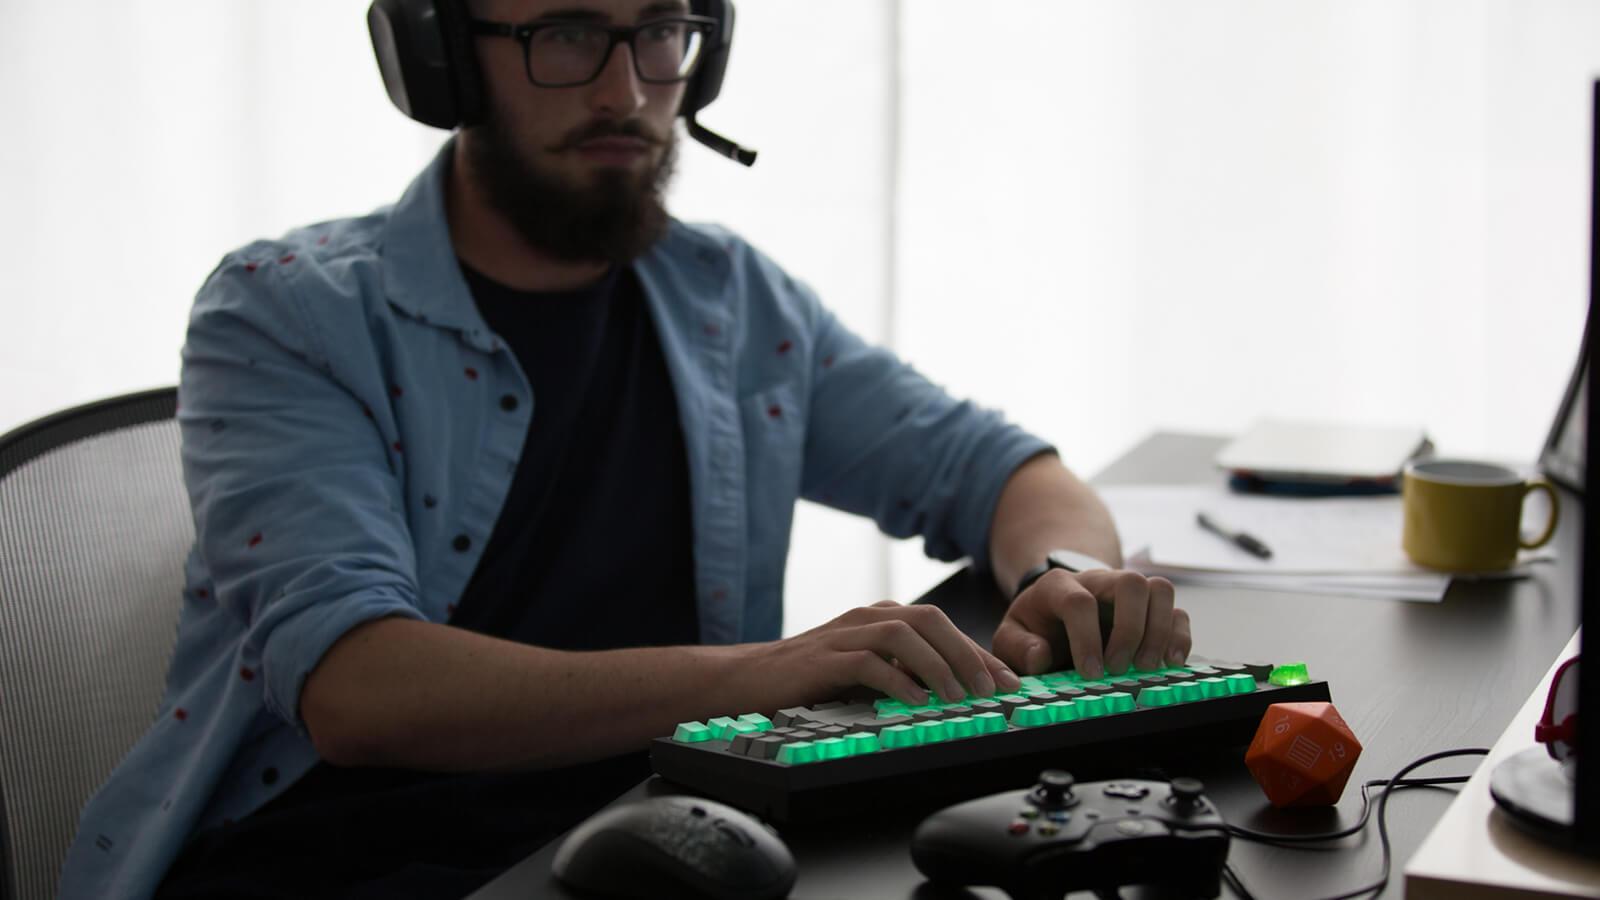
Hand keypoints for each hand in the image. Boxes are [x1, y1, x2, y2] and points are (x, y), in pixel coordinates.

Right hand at [758, 600, 1022, 706]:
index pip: (941, 626)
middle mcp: (866, 617)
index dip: (978, 651)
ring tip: (958, 696)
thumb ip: (902, 672)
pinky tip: (915, 701)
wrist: (750, 678)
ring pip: (902, 634)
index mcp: (880, 617)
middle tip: (990, 688)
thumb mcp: (866, 672)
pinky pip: (867, 661)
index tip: (1009, 680)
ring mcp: (844, 635)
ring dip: (936, 665)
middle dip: (966, 653)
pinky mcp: (823, 658)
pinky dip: (896, 680)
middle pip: (928, 620)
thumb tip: (953, 691)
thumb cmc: (811, 678)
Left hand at [992, 569, 1190, 679]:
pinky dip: (1179, 636)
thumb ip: (1018, 647)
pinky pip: (1177, 610)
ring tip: (1146, 667)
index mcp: (1059, 586)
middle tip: (1120, 668)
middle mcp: (1099, 581)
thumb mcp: (1012, 636)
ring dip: (1159, 631)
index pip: (1080, 602)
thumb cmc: (1036, 627)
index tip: (1090, 673)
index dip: (1086, 639)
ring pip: (1160, 589)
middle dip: (1130, 630)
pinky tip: (1170, 662)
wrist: (1054, 613)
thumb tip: (1040, 657)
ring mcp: (1128, 592)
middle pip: (1130, 583)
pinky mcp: (1150, 609)